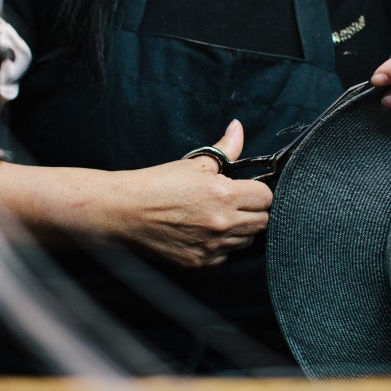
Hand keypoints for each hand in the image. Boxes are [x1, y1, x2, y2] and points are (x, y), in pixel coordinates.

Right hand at [112, 119, 273, 267]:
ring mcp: (212, 246)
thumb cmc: (156, 184)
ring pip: (247, 241)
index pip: (266, 197)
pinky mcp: (200, 262)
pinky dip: (221, 246)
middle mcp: (222, 223)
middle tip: (237, 203)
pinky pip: (226, 256)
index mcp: (224, 194)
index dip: (258, 191)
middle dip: (254, 211)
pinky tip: (204, 232)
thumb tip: (238, 128)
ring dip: (240, 229)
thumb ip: (225, 149)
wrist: (124, 212)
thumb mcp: (193, 162)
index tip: (247, 189)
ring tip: (219, 217)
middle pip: (263, 222)